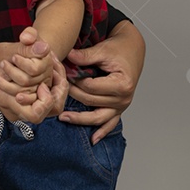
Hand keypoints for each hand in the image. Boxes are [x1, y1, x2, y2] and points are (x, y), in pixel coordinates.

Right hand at [0, 37, 64, 123]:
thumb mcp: (4, 50)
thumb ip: (24, 48)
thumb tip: (44, 47)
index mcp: (8, 102)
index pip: (36, 114)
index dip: (45, 100)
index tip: (43, 84)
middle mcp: (16, 111)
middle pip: (49, 111)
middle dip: (57, 90)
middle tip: (55, 72)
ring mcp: (20, 110)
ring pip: (48, 107)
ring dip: (54, 88)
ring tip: (53, 70)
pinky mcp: (24, 105)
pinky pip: (43, 101)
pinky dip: (48, 88)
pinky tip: (47, 72)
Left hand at [62, 20, 144, 142]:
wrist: (132, 50)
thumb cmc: (119, 49)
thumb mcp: (102, 50)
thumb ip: (85, 56)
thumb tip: (67, 56)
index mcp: (122, 84)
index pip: (91, 87)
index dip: (74, 81)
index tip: (63, 74)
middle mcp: (124, 98)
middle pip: (91, 101)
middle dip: (73, 94)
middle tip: (56, 88)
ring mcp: (122, 106)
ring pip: (98, 117)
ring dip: (80, 119)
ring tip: (63, 118)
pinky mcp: (119, 108)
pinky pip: (110, 123)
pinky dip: (102, 132)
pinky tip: (92, 140)